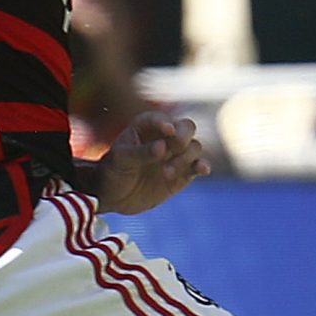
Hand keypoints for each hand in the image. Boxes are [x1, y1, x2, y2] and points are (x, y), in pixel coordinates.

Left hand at [90, 109, 210, 215]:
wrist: (114, 196)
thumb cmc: (113, 171)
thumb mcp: (121, 160)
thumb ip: (141, 152)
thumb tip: (162, 147)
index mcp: (146, 126)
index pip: (160, 119)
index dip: (165, 123)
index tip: (168, 131)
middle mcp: (165, 137)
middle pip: (187, 127)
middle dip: (183, 136)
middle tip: (174, 147)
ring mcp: (176, 155)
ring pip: (194, 147)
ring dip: (185, 157)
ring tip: (166, 173)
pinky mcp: (183, 173)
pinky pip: (198, 166)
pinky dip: (202, 166)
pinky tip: (202, 169)